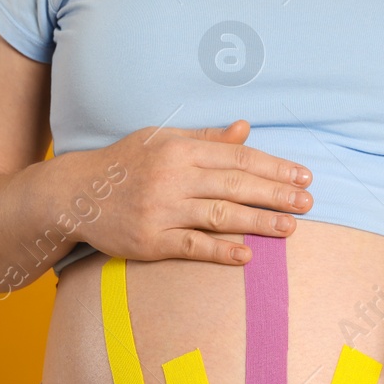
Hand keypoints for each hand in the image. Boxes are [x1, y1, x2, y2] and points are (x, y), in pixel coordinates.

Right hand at [75, 120, 312, 265]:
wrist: (74, 194)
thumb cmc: (123, 164)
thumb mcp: (160, 140)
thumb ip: (205, 138)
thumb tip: (245, 129)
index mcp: (178, 149)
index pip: (237, 157)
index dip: (274, 166)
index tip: (303, 175)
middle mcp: (172, 177)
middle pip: (235, 184)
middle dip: (276, 193)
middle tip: (309, 202)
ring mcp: (160, 210)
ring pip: (220, 215)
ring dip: (259, 222)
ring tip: (290, 227)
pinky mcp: (149, 240)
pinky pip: (191, 246)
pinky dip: (220, 250)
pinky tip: (247, 255)